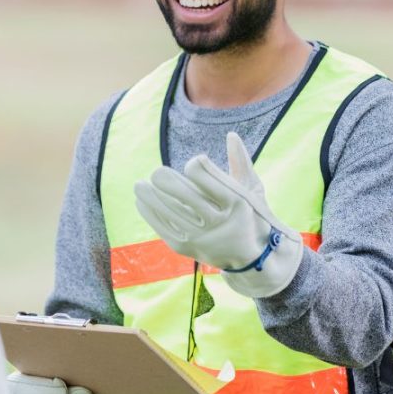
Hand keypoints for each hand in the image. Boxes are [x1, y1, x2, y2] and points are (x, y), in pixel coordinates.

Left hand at [134, 131, 303, 297]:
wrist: (251, 258)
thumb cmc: (250, 215)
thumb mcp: (253, 190)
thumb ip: (241, 162)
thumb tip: (231, 135)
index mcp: (236, 203)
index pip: (208, 178)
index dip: (196, 165)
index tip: (195, 163)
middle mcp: (219, 222)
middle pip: (185, 196)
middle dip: (166, 181)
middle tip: (156, 172)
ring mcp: (202, 238)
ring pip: (170, 212)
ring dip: (151, 196)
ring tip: (140, 185)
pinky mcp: (187, 248)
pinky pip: (163, 228)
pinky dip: (150, 213)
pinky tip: (141, 202)